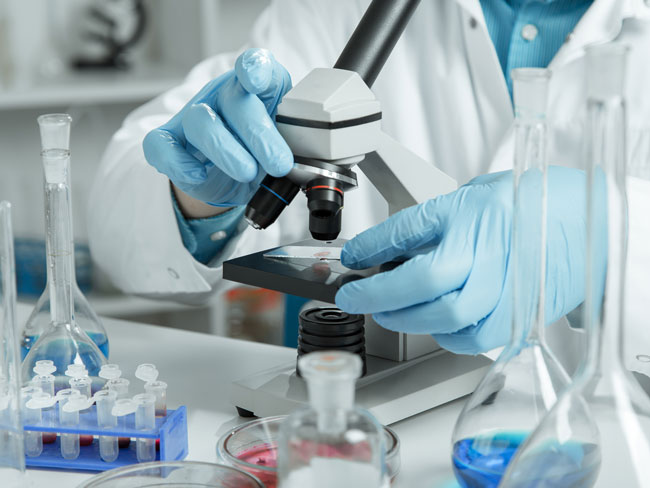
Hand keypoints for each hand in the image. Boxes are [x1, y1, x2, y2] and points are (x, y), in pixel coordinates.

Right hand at [143, 48, 292, 206]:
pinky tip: (199, 175)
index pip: (254, 65)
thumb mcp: (286, 143)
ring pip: (201, 122)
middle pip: (234, 101)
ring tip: (248, 172)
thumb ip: (296, 142)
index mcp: (255, 89)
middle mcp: (222, 96)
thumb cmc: (261, 151)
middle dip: (258, 134)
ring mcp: (193, 117)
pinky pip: (163, 146)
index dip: (255, 68)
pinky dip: (179, 163)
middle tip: (279, 162)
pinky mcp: (172, 142)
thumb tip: (310, 159)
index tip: (257, 79)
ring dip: (227, 151)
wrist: (231, 176)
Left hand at [335, 167, 586, 354]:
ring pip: (444, 317)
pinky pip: (469, 338)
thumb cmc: (528, 206)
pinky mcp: (516, 317)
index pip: (408, 231)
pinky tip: (431, 320)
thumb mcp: (469, 196)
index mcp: (474, 213)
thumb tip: (380, 248)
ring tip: (387, 310)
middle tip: (357, 295)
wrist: (584, 226)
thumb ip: (426, 224)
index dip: (370, 248)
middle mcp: (490, 251)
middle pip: (422, 283)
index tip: (350, 260)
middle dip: (378, 295)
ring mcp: (506, 288)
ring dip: (405, 318)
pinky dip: (440, 333)